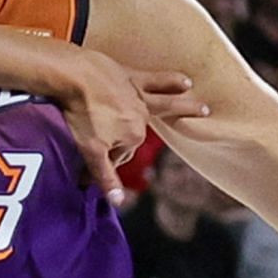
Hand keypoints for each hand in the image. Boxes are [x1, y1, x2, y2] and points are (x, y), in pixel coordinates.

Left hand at [58, 54, 205, 206]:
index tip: (86, 171)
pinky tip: (185, 80)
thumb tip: (119, 202)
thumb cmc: (81, 113)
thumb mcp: (91, 151)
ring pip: (165, 102)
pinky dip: (170, 80)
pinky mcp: (131, 76)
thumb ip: (106, 177)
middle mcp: (141, 115)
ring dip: (183, 105)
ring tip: (202, 107)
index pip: (119, 156)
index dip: (105, 164)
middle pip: (141, 132)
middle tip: (167, 141)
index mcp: (133, 135)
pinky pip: (155, 79)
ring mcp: (137, 95)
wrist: (75, 74)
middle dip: (141, 144)